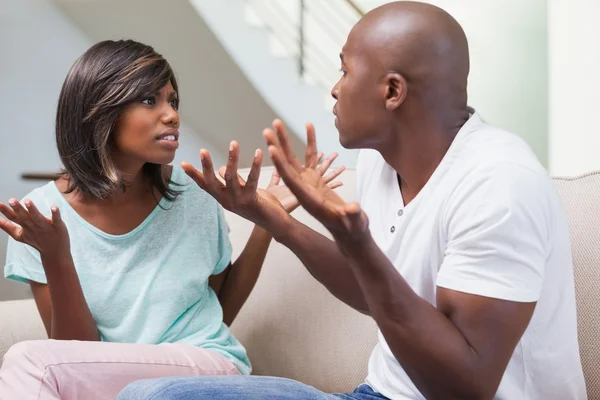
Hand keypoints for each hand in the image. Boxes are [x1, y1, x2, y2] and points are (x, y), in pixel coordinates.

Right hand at [0, 199, 69, 258]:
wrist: (55, 253)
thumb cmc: (37, 241)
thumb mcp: (20, 235)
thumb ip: (8, 227)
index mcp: (25, 227)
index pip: (13, 218)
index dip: (5, 211)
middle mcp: (34, 227)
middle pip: (24, 217)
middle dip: (18, 209)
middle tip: (11, 200)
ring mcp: (46, 227)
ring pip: (38, 217)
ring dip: (33, 210)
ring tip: (27, 201)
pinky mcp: (58, 226)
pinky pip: (56, 219)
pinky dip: (55, 213)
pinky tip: (54, 207)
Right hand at [182, 143, 290, 233]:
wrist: (276, 224)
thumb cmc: (260, 206)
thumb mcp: (242, 192)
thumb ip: (233, 181)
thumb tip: (222, 169)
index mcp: (224, 198)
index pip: (205, 185)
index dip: (194, 175)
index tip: (182, 164)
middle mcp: (228, 201)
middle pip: (212, 182)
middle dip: (206, 166)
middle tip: (202, 150)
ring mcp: (239, 201)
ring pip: (231, 178)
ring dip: (232, 159)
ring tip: (234, 143)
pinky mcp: (252, 200)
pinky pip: (252, 180)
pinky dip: (255, 165)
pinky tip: (258, 152)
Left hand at [264, 120, 369, 242]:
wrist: (350, 232)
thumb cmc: (353, 228)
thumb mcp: (354, 223)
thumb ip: (353, 215)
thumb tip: (353, 209)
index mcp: (308, 199)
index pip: (291, 179)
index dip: (281, 164)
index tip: (271, 149)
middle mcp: (303, 189)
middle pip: (287, 165)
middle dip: (277, 147)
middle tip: (267, 130)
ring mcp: (308, 182)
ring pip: (294, 159)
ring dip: (285, 141)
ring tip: (277, 123)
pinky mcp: (316, 178)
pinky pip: (312, 156)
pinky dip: (310, 141)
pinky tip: (308, 125)